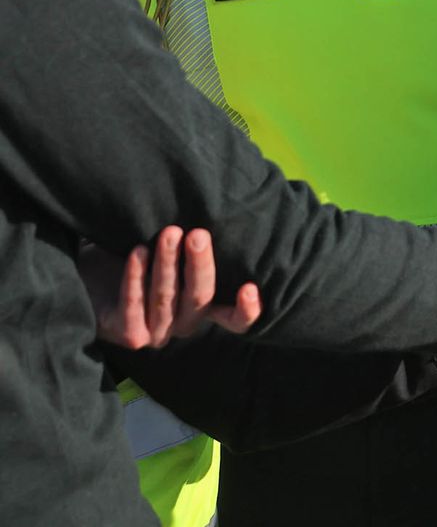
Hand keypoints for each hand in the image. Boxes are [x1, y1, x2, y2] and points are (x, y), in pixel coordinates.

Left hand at [81, 226, 261, 348]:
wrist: (84, 278)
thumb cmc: (135, 257)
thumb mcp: (170, 251)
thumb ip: (192, 242)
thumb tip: (215, 204)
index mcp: (201, 308)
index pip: (234, 321)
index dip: (246, 310)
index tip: (250, 287)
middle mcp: (183, 326)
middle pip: (199, 299)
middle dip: (200, 265)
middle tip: (197, 234)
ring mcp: (156, 333)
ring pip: (166, 298)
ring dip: (167, 263)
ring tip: (168, 233)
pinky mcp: (127, 334)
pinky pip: (133, 305)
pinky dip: (136, 277)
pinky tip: (137, 252)